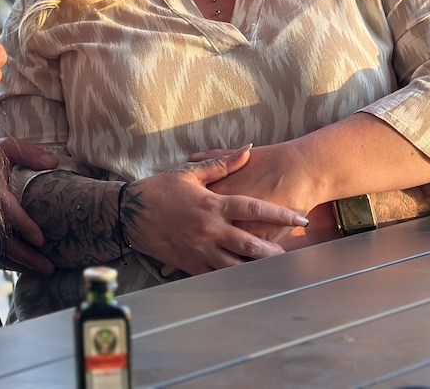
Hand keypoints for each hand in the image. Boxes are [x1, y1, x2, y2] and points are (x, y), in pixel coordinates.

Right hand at [0, 137, 57, 273]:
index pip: (7, 211)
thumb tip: (53, 162)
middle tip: (49, 267)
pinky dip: (8, 263)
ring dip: (20, 264)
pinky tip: (25, 268)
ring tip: (44, 271)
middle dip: (26, 256)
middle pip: (3, 239)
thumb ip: (29, 154)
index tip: (41, 239)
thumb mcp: (6, 148)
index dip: (23, 225)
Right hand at [125, 148, 307, 275]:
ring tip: (275, 271)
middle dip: (274, 251)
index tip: (300, 218)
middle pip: (250, 244)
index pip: (253, 209)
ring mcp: (201, 250)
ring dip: (257, 269)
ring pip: (237, 265)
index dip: (280, 214)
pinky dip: (234, 278)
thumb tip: (248, 149)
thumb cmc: (160, 190)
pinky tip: (247, 280)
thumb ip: (222, 164)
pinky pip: (217, 276)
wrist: (129, 214)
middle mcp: (210, 230)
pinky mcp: (191, 265)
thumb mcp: (189, 173)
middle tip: (292, 253)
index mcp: (212, 205)